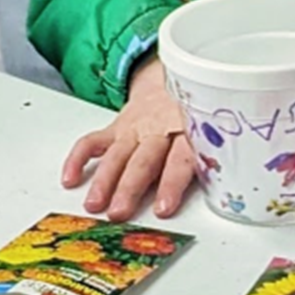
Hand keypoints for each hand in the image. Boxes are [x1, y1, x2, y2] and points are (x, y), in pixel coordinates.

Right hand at [61, 58, 199, 219]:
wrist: (168, 82)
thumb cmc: (190, 116)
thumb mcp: (208, 133)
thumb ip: (210, 158)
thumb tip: (224, 194)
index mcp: (186, 131)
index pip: (179, 159)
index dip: (171, 184)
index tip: (163, 209)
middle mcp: (158, 130)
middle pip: (143, 160)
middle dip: (129, 187)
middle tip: (119, 212)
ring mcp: (133, 128)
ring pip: (118, 154)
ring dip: (104, 180)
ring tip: (94, 204)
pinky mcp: (115, 128)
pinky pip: (93, 141)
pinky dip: (78, 158)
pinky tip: (70, 178)